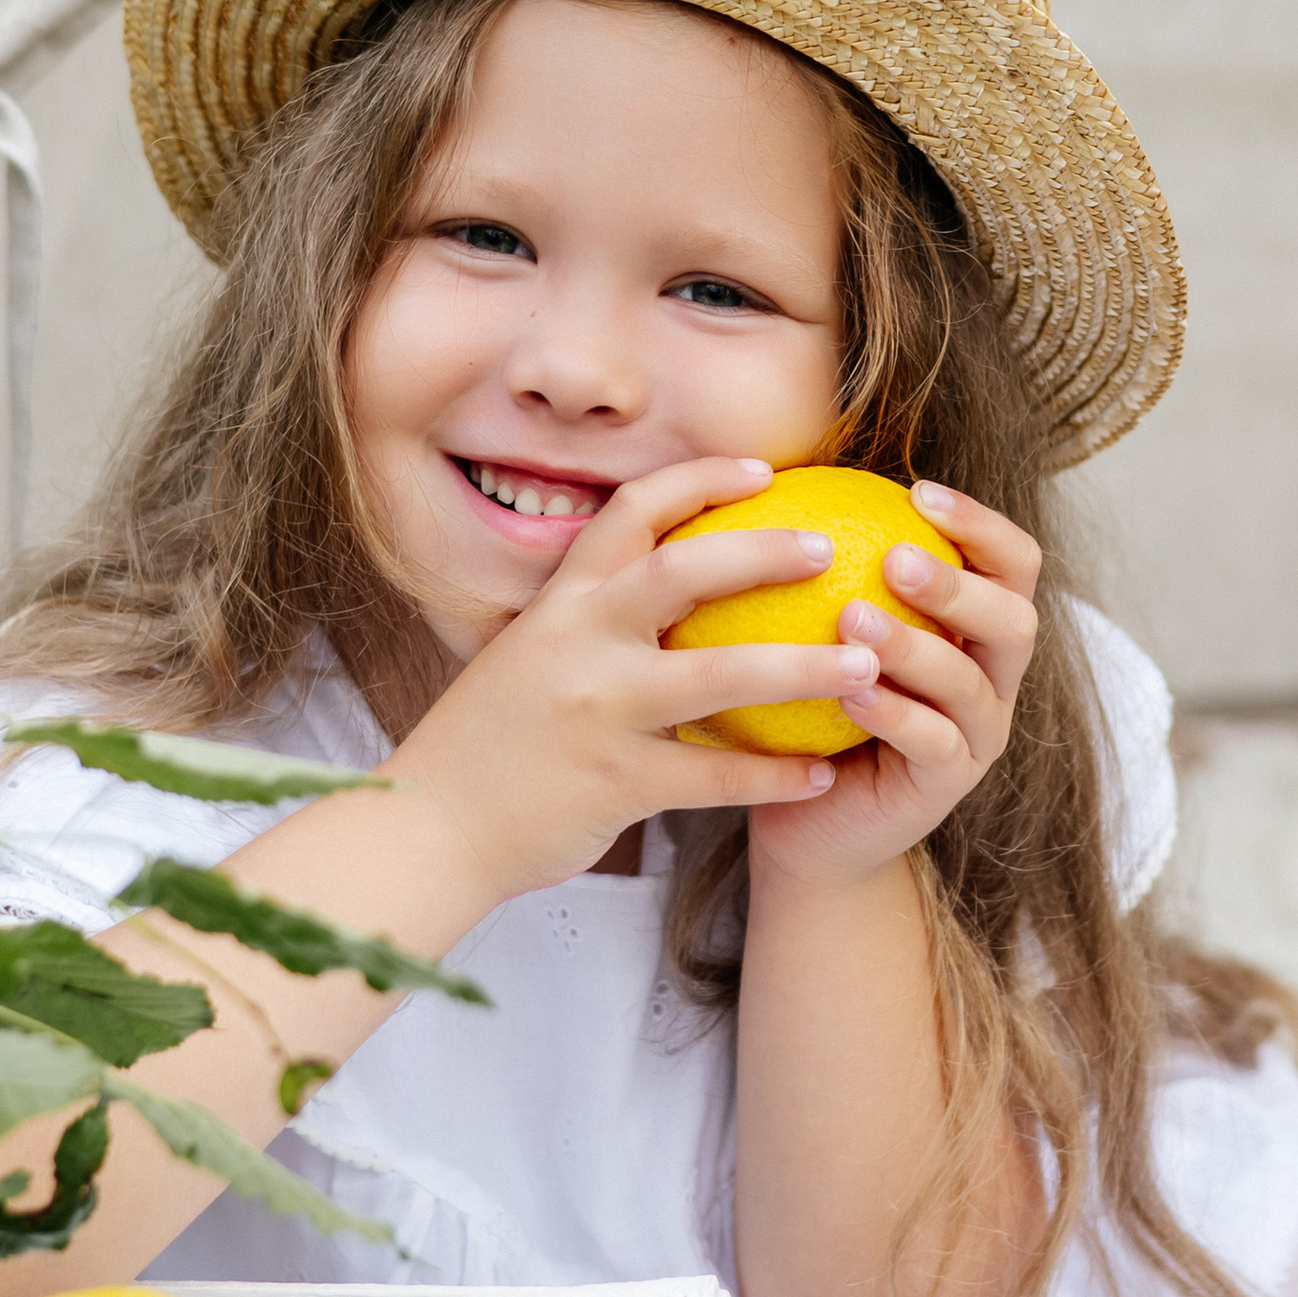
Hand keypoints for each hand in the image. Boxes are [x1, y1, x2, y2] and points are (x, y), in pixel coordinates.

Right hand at [381, 458, 884, 906]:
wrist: (430, 825)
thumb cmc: (494, 739)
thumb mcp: (532, 652)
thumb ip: (593, 619)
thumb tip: (674, 585)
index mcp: (561, 601)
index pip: (632, 512)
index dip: (701, 480)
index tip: (764, 471)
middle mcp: (578, 640)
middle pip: (684, 572)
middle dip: (765, 553)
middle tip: (831, 548)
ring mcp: (597, 710)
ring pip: (720, 675)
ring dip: (803, 668)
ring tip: (867, 663)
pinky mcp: (615, 781)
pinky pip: (715, 776)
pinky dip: (775, 774)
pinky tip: (822, 773)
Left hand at [742, 481, 1039, 893]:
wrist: (812, 819)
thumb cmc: (813, 705)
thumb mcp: (825, 629)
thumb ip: (830, 567)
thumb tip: (786, 474)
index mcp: (978, 629)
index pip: (1013, 562)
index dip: (980, 522)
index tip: (915, 491)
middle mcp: (994, 679)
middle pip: (1015, 619)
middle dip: (959, 584)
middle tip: (892, 559)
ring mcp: (978, 737)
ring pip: (970, 683)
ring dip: (915, 646)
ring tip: (852, 619)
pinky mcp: (948, 786)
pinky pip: (934, 744)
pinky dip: (894, 713)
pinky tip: (848, 692)